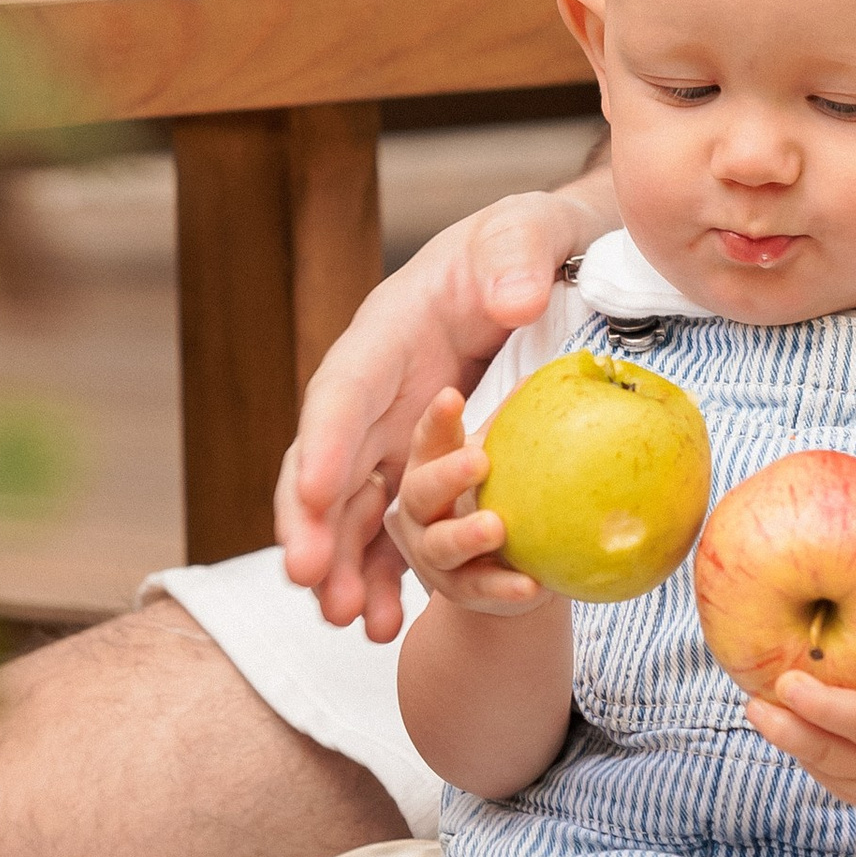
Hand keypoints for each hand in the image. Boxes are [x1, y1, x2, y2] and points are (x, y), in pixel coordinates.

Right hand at [276, 177, 613, 639]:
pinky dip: (381, 575)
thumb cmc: (526, 245)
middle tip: (308, 578)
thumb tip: (517, 298)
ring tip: (348, 619)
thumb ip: (516, 254)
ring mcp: (391, 437)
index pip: (344, 389)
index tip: (318, 493)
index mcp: (386, 335)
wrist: (547, 270)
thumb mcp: (525, 231)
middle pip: (325, 462)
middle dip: (310, 522)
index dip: (328, 442)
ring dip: (341, 565)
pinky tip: (383, 625)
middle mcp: (374, 395)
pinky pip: (390, 529)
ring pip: (348, 510)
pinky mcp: (418, 468)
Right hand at [381, 388, 563, 628]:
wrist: (501, 568)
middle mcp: (422, 511)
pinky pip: (479, 589)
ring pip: (441, 545)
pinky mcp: (461, 591)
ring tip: (496, 527)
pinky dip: (503, 587)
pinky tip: (531, 584)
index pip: (429, 440)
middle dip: (446, 477)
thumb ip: (516, 423)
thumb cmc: (497, 494)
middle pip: (421, 492)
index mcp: (431, 466)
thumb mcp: (505, 458)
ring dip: (465, 536)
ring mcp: (435, 554)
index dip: (437, 420)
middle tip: (478, 461)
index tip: (452, 396)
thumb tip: (551, 374)